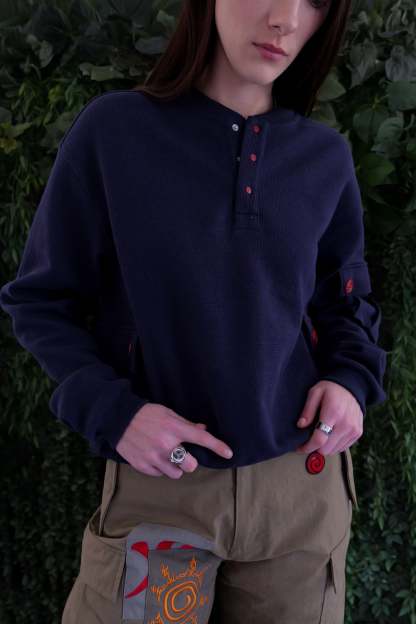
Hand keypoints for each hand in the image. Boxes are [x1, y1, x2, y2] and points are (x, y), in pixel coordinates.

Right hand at [115, 403, 232, 477]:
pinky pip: (160, 474)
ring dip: (175, 466)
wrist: (119, 419)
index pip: (201, 439)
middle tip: (183, 454)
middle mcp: (166, 445)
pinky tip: (154, 457)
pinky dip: (160, 468)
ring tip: (167, 456)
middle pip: (191, 466)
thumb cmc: (147, 414)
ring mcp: (153, 457)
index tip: (228, 453)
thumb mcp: (168, 414)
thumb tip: (203, 430)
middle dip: (190, 461)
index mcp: (174, 429)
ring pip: (176, 473)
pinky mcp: (142, 466)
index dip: (217, 447)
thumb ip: (186, 424)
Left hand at [295, 380, 362, 454]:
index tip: (299, 447)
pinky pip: (342, 447)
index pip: (319, 439)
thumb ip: (308, 410)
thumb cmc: (331, 389)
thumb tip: (300, 425)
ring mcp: (353, 429)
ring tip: (319, 436)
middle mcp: (345, 423)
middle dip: (314, 448)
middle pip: (326, 449)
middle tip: (308, 440)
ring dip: (324, 447)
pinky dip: (334, 445)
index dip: (307, 447)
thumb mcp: (315, 393)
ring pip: (334, 450)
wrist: (352, 386)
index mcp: (333, 413)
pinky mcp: (357, 433)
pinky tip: (329, 434)